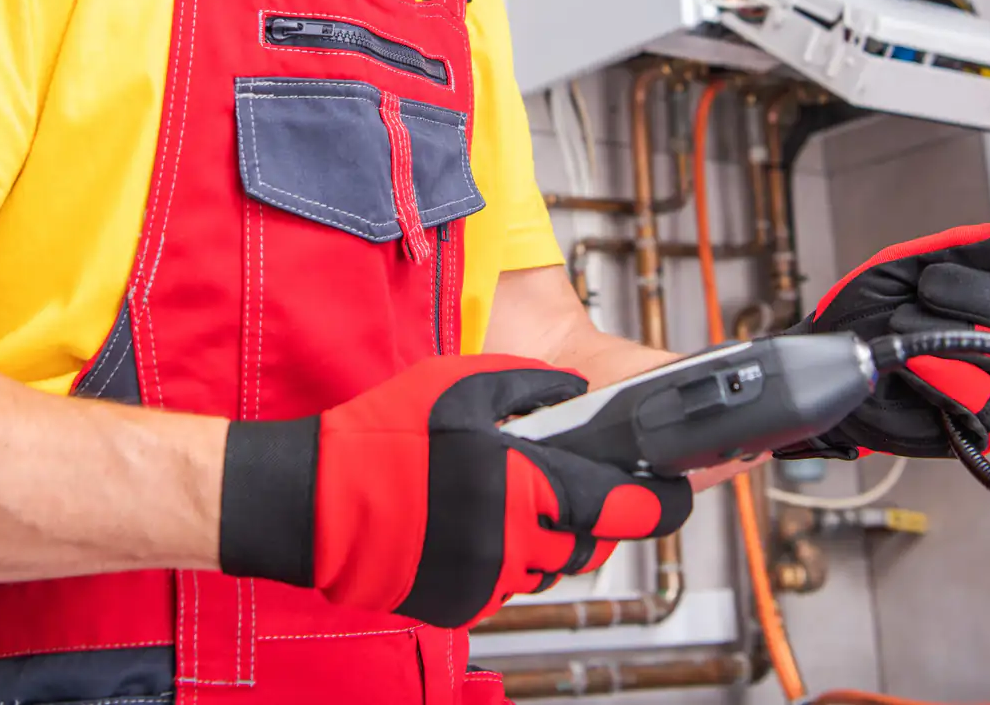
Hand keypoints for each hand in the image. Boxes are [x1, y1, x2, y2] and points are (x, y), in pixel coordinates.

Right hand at [217, 354, 692, 628]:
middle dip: (592, 514)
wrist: (314, 503)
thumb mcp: (462, 385)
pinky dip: (506, 556)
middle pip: (590, 541)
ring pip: (550, 565)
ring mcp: (489, 580)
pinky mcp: (462, 604)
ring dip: (547, 535)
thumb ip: (531, 386)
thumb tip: (576, 392)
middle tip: (570, 483)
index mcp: (526, 485)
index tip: (675, 493)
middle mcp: (516, 542)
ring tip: (508, 496)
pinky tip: (472, 523)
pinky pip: (507, 583)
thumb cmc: (384, 436)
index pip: (624, 509)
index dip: (659, 503)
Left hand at [773, 218, 989, 459]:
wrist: (830, 361)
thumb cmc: (865, 310)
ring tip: (903, 327)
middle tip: (927, 289)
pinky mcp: (978, 425)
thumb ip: (963, 246)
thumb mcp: (905, 263)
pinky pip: (985, 401)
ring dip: (946, 336)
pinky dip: (943, 378)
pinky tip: (914, 368)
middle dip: (980, 296)